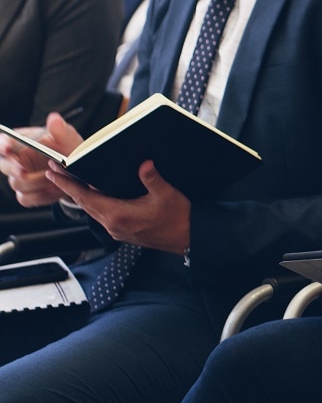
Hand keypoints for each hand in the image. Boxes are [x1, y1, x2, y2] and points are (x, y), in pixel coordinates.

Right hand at [0, 113, 82, 206]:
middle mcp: (16, 161)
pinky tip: (55, 187)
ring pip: (18, 183)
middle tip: (24, 170)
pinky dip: (42, 195)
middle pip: (4, 166)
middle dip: (13, 168)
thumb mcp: (68, 138)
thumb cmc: (68, 148)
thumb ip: (60, 130)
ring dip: (37, 181)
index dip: (2, 144)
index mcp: (21, 143)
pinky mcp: (26, 194)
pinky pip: (27, 197)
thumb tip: (54, 119)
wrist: (78, 170)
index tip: (7, 147)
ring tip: (56, 175)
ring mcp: (19, 178)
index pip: (3, 141)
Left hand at [46, 159, 191, 253]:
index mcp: (119, 215)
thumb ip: (152, 178)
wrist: (187, 238)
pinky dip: (93, 203)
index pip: (85, 197)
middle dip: (68, 187)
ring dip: (80, 195)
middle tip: (56, 172)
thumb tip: (144, 164)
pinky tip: (96, 196)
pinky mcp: (122, 231)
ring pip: (91, 210)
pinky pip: (101, 215)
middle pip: (83, 203)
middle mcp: (113, 224)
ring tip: (72, 182)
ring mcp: (117, 229)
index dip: (67, 184)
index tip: (54, 173)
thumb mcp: (166, 194)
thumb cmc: (178, 219)